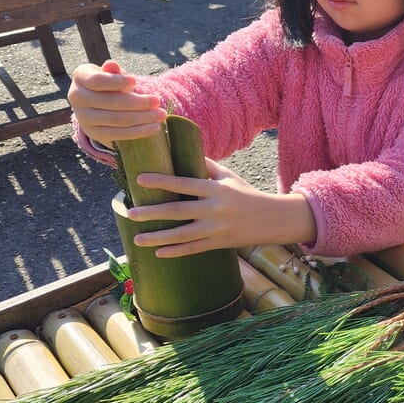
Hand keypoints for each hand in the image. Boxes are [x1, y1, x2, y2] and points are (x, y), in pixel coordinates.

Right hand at [67, 60, 165, 147]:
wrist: (97, 103)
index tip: (136, 81)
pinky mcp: (94, 133)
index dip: (117, 81)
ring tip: (161, 115)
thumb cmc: (109, 83)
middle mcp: (76, 97)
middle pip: (111, 102)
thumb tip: (112, 65)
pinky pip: (118, 134)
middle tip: (158, 100)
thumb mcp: (111, 74)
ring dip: (143, 118)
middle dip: (138, 102)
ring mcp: (83, 118)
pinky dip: (139, 132)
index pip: (97, 81)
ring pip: (117, 119)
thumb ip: (114, 72)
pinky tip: (155, 128)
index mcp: (80, 77)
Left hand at [127, 160, 316, 256]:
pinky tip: (159, 253)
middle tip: (131, 213)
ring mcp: (217, 228)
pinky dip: (176, 251)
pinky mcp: (220, 243)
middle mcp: (215, 209)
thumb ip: (207, 166)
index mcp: (216, 189)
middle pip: (178, 211)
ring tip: (137, 238)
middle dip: (152, 213)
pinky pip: (194, 249)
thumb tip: (184, 149)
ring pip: (183, 234)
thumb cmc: (247, 194)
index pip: (184, 183)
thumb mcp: (229, 177)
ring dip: (158, 237)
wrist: (272, 219)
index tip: (140, 179)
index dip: (161, 181)